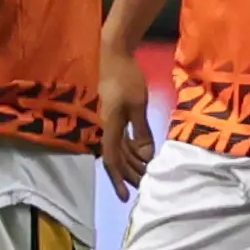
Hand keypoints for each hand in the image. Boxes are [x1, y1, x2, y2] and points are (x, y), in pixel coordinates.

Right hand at [99, 41, 153, 198]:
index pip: (111, 160)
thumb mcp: (137, 105)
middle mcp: (103, 128)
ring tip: (145, 174)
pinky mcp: (110, 116)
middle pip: (115, 158)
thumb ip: (140, 131)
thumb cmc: (125, 77)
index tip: (126, 196)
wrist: (111, 53)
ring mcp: (105, 122)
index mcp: (108, 127)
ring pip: (118, 150)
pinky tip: (141, 156)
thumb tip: (146, 156)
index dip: (119, 179)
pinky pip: (119, 138)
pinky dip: (130, 149)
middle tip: (145, 186)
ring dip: (131, 162)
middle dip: (130, 174)